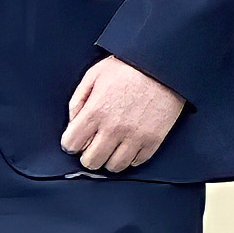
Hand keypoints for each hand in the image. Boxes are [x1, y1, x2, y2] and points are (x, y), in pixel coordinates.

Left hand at [63, 55, 185, 173]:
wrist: (162, 65)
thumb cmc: (128, 67)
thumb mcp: (94, 75)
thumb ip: (77, 100)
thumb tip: (72, 123)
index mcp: (96, 111)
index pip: (71, 144)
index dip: (71, 143)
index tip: (76, 139)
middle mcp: (114, 128)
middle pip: (91, 162)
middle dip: (87, 155)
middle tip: (93, 145)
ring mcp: (135, 136)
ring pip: (114, 167)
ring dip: (109, 158)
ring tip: (111, 146)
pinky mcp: (153, 140)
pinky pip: (136, 162)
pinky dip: (130, 157)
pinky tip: (128, 144)